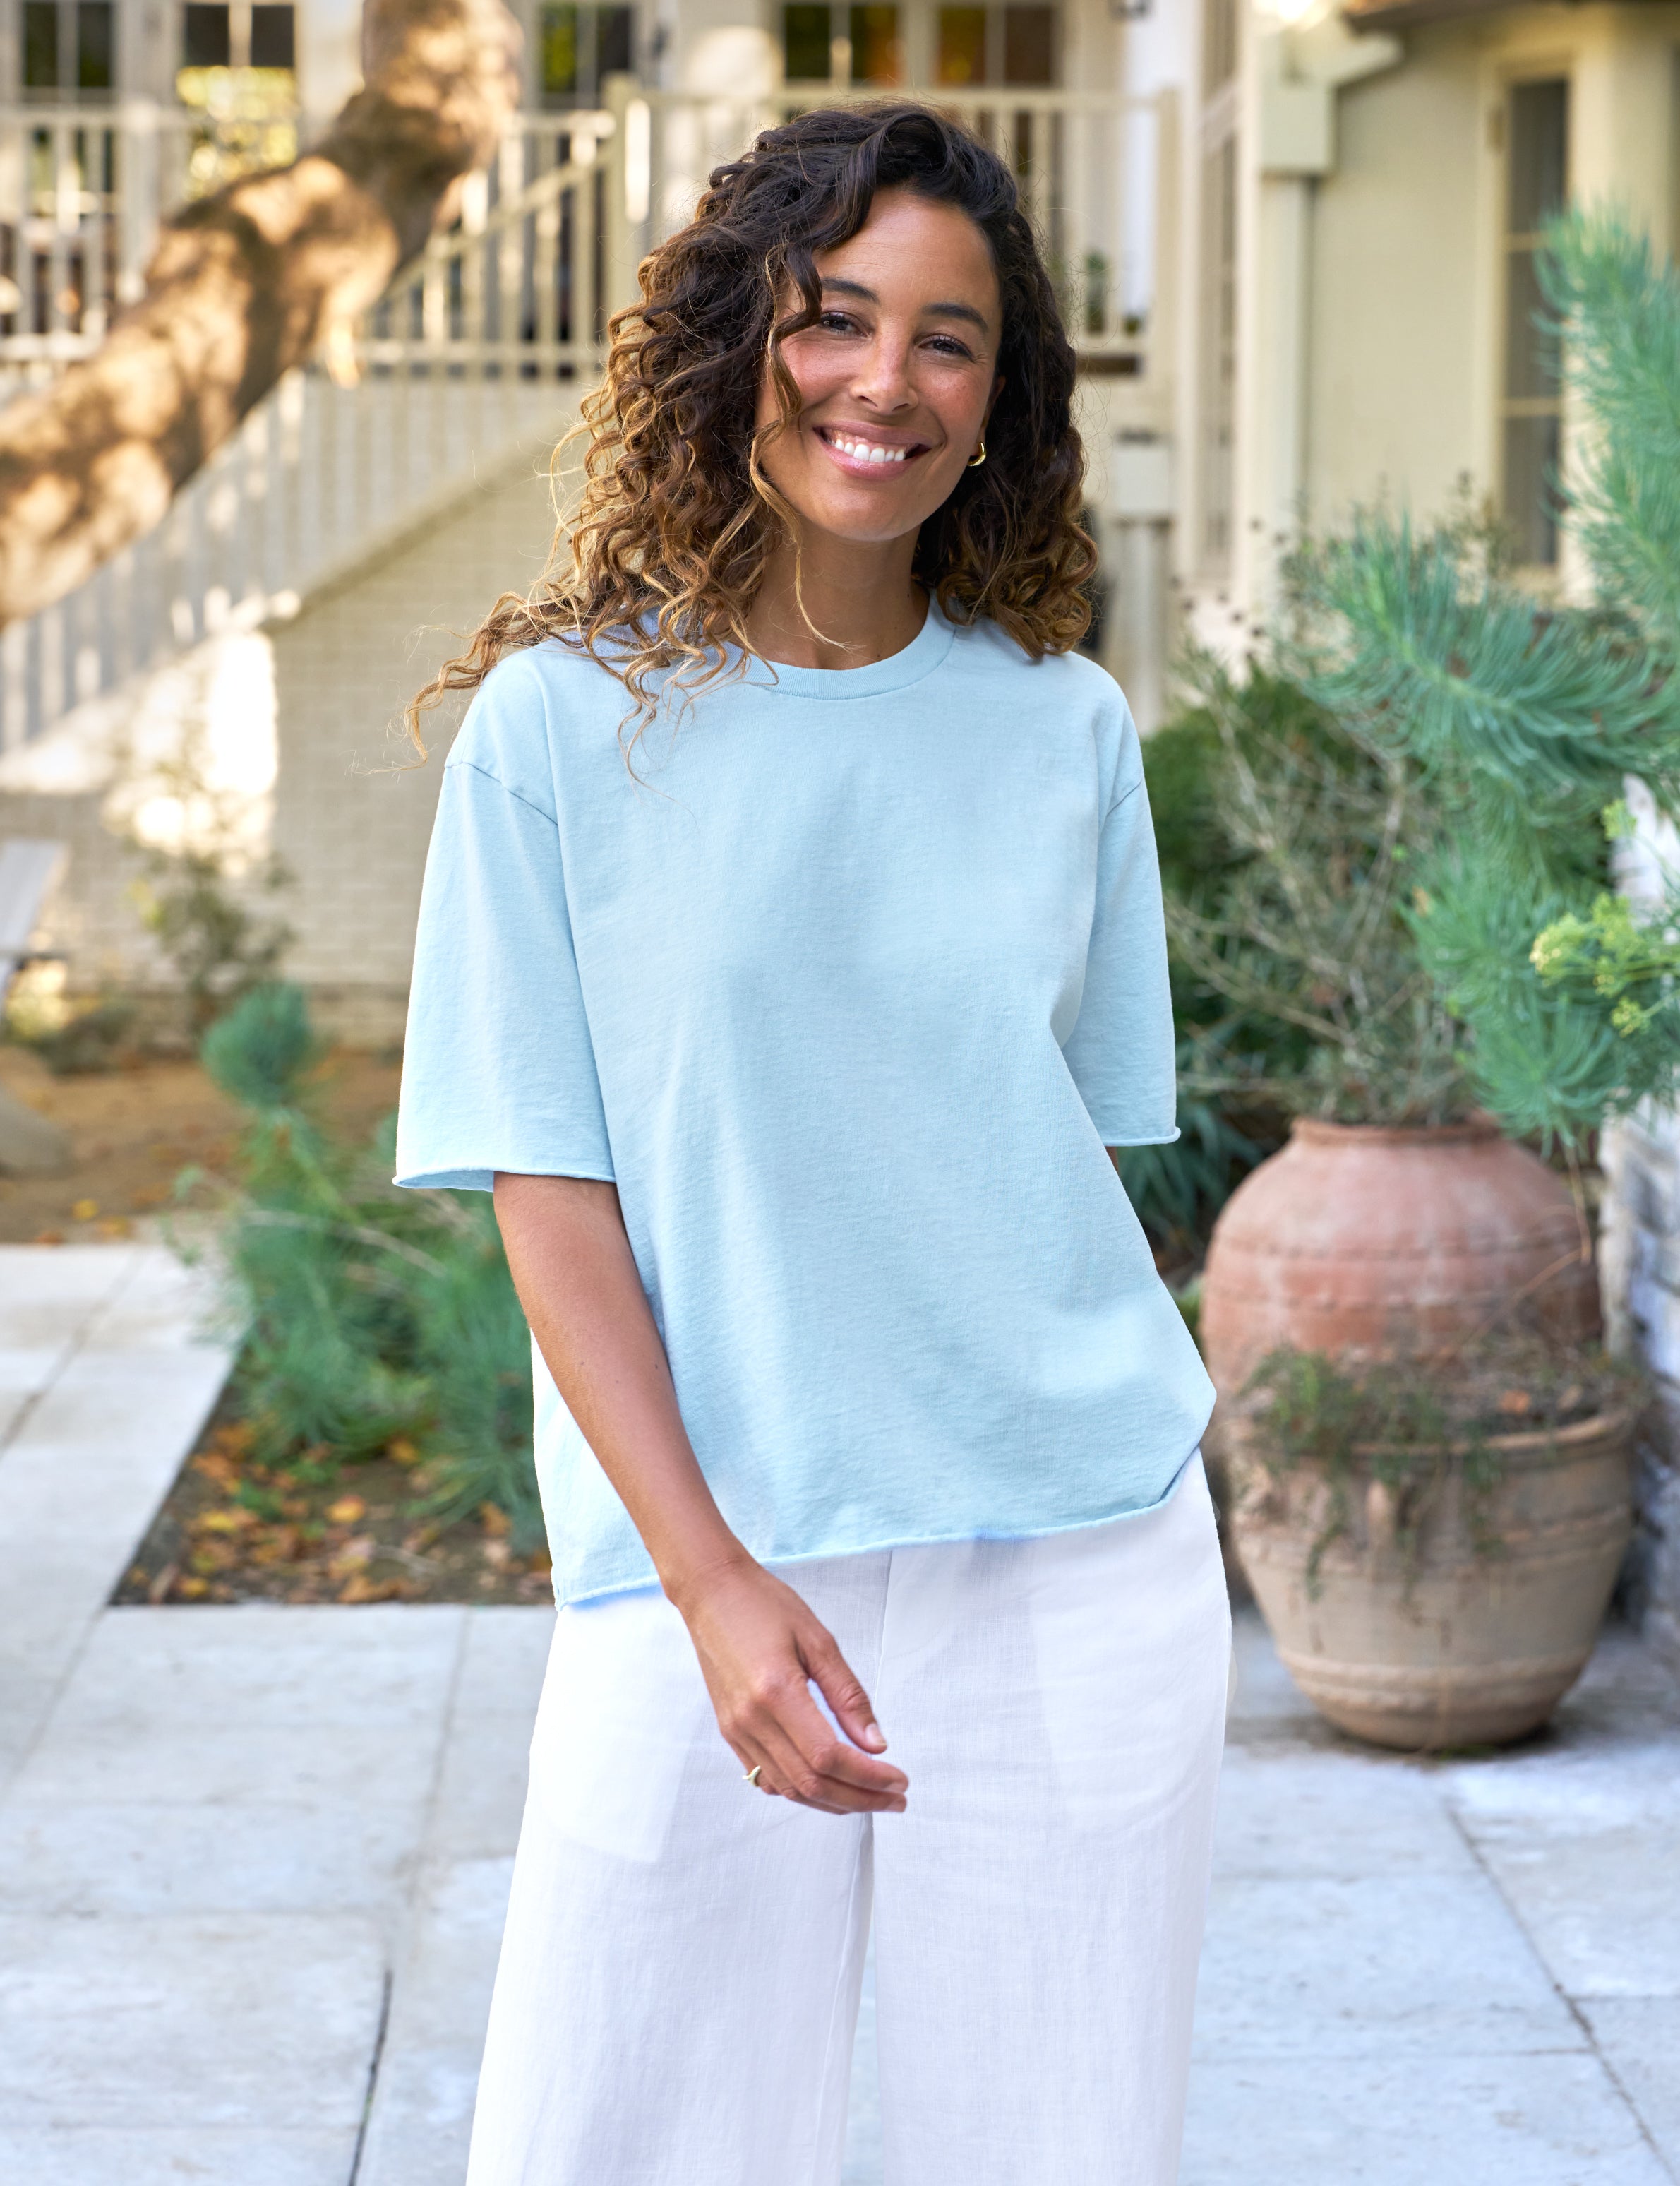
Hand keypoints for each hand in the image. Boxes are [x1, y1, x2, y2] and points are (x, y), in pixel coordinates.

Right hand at [677, 1557, 908, 1815]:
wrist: (712, 1594)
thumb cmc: (764, 1605)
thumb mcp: (819, 1640)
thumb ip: (848, 1695)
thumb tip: (877, 1744)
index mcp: (776, 1691)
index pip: (827, 1756)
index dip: (868, 1777)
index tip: (898, 1781)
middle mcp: (751, 1719)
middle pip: (811, 1783)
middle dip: (859, 1798)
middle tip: (895, 1799)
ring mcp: (736, 1730)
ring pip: (789, 1789)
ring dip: (834, 1801)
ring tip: (870, 1796)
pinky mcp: (730, 1732)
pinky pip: (767, 1778)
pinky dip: (802, 1790)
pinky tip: (828, 1784)